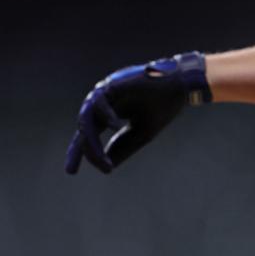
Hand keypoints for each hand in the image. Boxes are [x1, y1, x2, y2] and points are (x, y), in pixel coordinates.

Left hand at [65, 52, 210, 173]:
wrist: (181, 85)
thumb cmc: (163, 107)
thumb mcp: (142, 134)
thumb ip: (123, 147)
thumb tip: (106, 166)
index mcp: (111, 113)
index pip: (91, 134)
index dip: (87, 152)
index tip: (89, 171)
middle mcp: (104, 104)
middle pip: (85, 128)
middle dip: (80, 149)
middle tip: (73, 171)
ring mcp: (107, 93)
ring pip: (88, 118)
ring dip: (90, 139)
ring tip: (97, 156)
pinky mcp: (112, 84)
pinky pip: (100, 102)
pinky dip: (105, 115)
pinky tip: (115, 126)